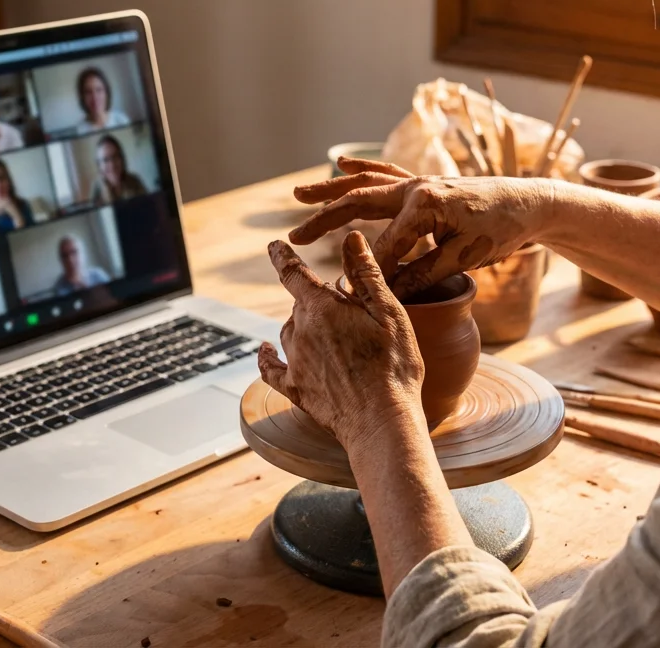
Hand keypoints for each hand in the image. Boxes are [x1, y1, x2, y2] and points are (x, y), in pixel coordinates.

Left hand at [258, 232, 425, 447]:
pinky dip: (267, 357)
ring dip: (302, 326)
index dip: (281, 256)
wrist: (382, 421)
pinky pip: (271, 369)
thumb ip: (367, 274)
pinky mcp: (296, 390)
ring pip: (289, 332)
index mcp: (322, 309)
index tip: (273, 244)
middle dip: (316, 301)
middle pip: (300, 305)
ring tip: (328, 332)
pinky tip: (265, 350)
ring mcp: (296, 362)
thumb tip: (351, 237)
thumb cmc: (394, 366)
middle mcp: (301, 332)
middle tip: (346, 310)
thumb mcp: (389, 313)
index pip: (293, 273)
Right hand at [289, 157, 556, 297]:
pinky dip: (363, 169)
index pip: (384, 246)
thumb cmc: (502, 230)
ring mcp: (419, 182)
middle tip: (294, 237)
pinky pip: (387, 174)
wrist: (531, 203)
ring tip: (300, 195)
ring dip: (332, 190)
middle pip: (358, 203)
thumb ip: (422, 273)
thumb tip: (385, 290)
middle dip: (324, 220)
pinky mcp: (425, 184)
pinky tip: (343, 166)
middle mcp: (416, 187)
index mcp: (424, 204)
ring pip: (366, 184)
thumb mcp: (464, 259)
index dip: (367, 273)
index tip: (347, 296)